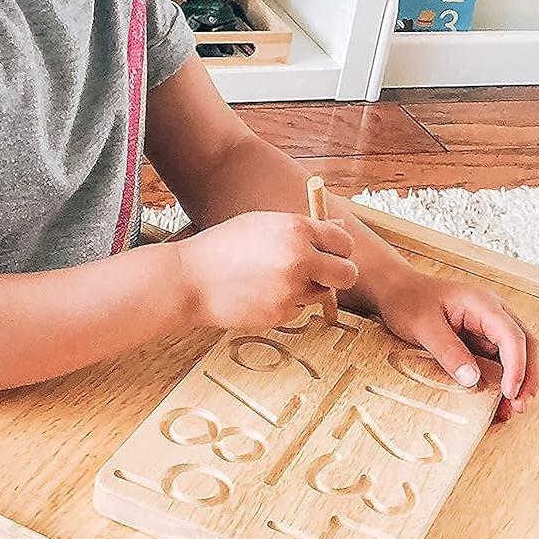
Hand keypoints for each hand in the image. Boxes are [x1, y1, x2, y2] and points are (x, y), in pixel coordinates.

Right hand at [179, 212, 357, 331]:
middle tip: (326, 273)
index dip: (340, 248)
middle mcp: (299, 259)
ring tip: (276, 280)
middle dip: (340, 274)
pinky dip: (285, 303)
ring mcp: (291, 289)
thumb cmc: (223, 247)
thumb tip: (337, 228)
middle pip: (347, 274)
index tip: (333, 252)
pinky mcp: (281, 314)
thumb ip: (301, 227)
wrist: (190, 279)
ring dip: (308, 289)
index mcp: (295, 229)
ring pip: (322, 294)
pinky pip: (298, 309)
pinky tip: (260, 293)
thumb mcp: (262, 224)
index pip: (343, 241)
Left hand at [369, 262, 538, 421]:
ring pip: (518, 354)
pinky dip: (503, 381)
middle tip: (519, 406)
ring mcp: (489, 327)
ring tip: (511, 409)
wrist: (396, 291)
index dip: (517, 365)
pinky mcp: (482, 340)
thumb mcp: (422, 325)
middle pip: (525, 345)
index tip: (510, 392)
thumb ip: (447, 350)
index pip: (511, 335)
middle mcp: (493, 313)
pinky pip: (500, 361)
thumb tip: (472, 378)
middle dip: (527, 377)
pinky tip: (497, 401)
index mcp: (482, 303)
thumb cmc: (408, 301)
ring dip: (519, 381)